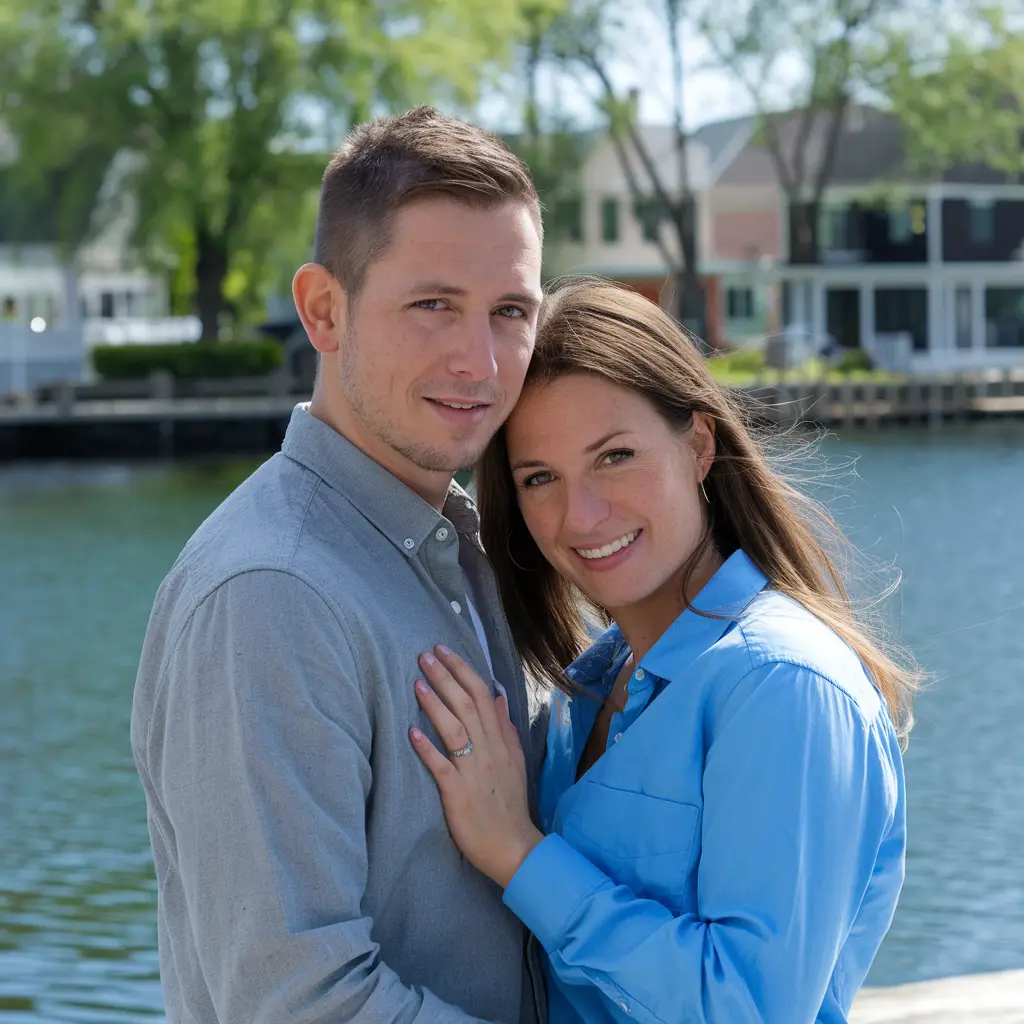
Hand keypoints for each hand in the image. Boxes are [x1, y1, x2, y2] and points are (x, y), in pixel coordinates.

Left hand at [410, 645, 542, 887]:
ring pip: (456, 730)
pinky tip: (411, 733)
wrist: (514, 847)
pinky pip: (442, 767)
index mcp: (501, 741)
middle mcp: (489, 751)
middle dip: (445, 677)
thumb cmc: (508, 804)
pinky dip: (428, 749)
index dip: (462, 670)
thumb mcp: (514, 761)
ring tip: (416, 683)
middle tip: (424, 655)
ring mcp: (475, 772)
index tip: (444, 650)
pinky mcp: (459, 794)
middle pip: (468, 705)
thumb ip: (505, 728)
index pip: (483, 694)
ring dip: (435, 705)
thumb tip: (498, 697)